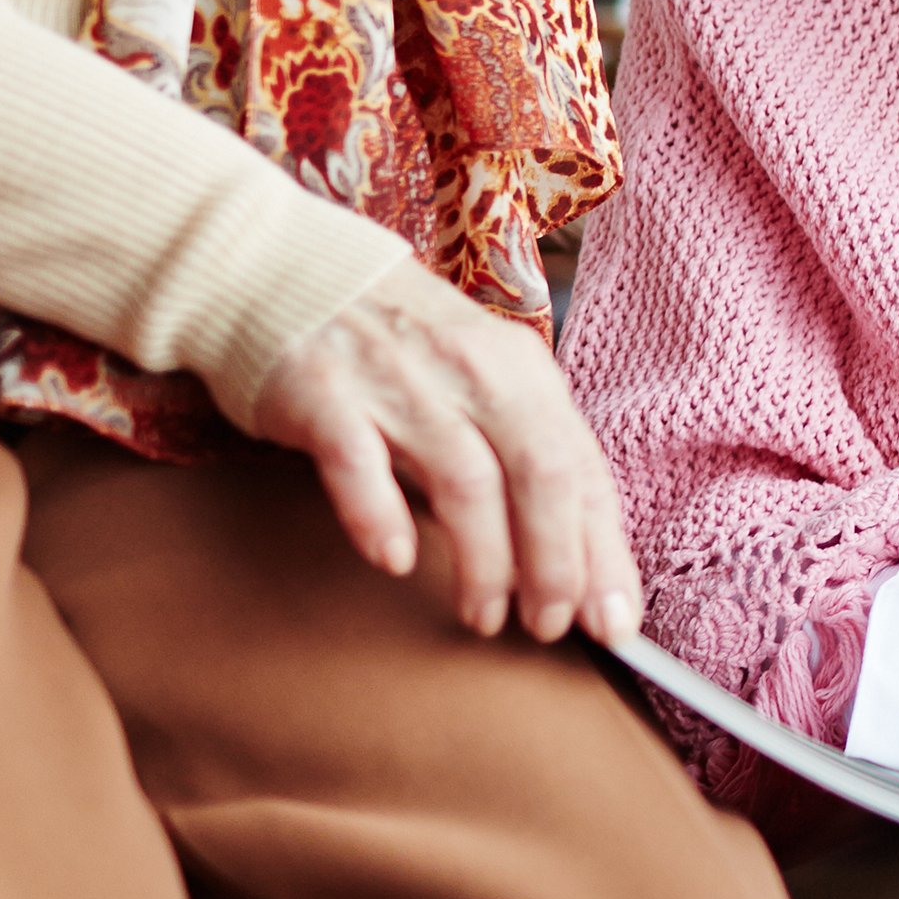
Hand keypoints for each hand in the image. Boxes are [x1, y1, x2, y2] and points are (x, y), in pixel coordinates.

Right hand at [229, 256, 640, 642]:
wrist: (281, 270)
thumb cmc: (396, 347)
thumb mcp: (477, 382)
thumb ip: (518, 455)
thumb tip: (568, 563)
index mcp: (521, 370)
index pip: (582, 469)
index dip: (603, 550)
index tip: (616, 622)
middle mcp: (471, 370)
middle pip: (539, 472)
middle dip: (554, 562)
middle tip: (549, 628)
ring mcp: (398, 380)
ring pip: (464, 477)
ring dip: (482, 558)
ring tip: (484, 616)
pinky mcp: (323, 392)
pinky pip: (359, 460)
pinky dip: (381, 513)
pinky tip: (395, 560)